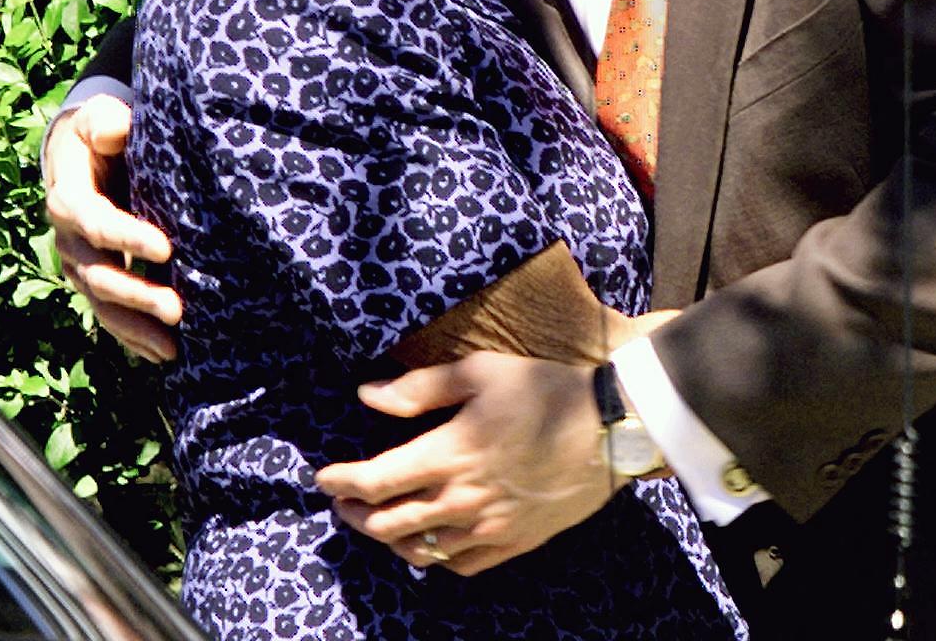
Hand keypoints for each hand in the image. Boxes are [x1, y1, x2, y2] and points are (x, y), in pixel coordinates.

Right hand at [44, 96, 179, 362]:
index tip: (166, 247)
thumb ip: (107, 123)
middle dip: (137, 294)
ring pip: (103, 303)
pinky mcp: (96, 279)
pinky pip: (110, 314)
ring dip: (136, 327)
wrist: (86, 155)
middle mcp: (69, 239)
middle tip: (177, 309)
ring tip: (172, 348)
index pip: (96, 221)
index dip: (127, 237)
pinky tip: (161, 355)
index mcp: (69, 198)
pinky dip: (132, 337)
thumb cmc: (103, 133)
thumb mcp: (100, 119)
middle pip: (99, 274)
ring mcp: (80, 264)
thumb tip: (115, 130)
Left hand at [316, 351, 618, 576]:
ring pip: (419, 551)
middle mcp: (462, 498)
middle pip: (387, 524)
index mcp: (450, 453)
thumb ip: (421, 388)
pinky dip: (434, 558)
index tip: (324, 476)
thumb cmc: (546, 389)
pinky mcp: (513, 541)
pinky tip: (431, 542)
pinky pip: (459, 565)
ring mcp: (487, 526)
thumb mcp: (483, 371)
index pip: (375, 482)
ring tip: (379, 522)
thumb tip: (368, 395)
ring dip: (388, 539)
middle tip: (343, 501)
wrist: (611, 426)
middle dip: (354, 515)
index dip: (341, 481)